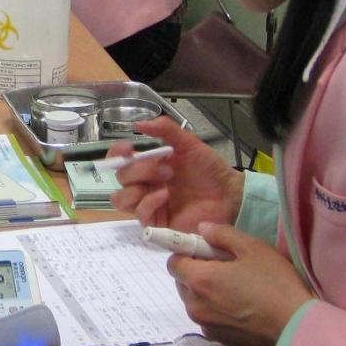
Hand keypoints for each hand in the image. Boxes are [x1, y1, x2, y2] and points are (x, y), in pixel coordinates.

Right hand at [109, 117, 243, 230]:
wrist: (229, 194)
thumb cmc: (209, 169)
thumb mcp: (188, 143)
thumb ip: (166, 129)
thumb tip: (138, 124)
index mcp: (149, 164)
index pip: (119, 159)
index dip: (117, 153)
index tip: (128, 148)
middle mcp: (145, 183)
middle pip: (121, 177)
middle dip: (139, 170)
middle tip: (167, 169)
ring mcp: (149, 203)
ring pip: (121, 199)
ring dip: (137, 187)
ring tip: (165, 184)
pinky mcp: (157, 222)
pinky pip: (140, 214)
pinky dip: (149, 202)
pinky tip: (165, 196)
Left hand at [167, 223, 313, 345]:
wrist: (296, 327)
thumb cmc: (274, 283)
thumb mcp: (252, 248)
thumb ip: (222, 234)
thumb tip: (202, 229)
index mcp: (199, 280)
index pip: (173, 262)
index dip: (188, 254)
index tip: (208, 252)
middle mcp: (195, 305)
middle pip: (182, 282)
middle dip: (196, 272)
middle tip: (225, 267)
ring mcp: (205, 325)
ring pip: (194, 301)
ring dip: (205, 292)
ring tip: (235, 288)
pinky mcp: (218, 340)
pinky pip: (207, 318)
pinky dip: (215, 310)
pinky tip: (240, 307)